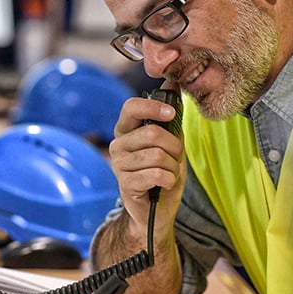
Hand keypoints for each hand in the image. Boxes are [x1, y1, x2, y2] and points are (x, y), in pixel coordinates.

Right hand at [109, 83, 185, 232]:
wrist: (158, 210)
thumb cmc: (163, 174)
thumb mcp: (172, 142)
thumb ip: (171, 117)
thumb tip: (173, 83)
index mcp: (127, 130)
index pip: (131, 107)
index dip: (153, 107)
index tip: (171, 113)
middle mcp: (118, 144)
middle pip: (152, 133)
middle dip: (174, 147)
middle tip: (174, 158)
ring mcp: (119, 164)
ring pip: (157, 155)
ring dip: (172, 167)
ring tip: (167, 174)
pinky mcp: (125, 183)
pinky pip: (157, 174)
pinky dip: (169, 180)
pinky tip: (163, 185)